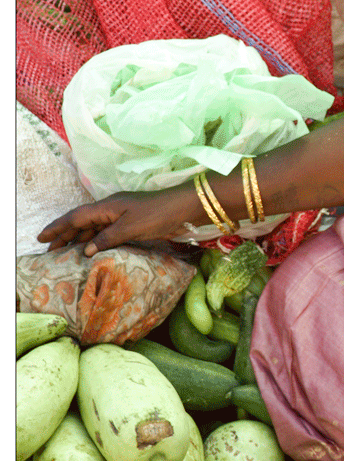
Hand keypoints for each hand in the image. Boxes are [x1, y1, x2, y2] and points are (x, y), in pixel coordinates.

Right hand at [36, 187, 198, 256]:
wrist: (186, 208)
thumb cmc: (158, 214)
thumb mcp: (130, 228)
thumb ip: (107, 238)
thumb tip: (86, 250)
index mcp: (107, 206)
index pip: (75, 217)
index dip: (58, 227)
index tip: (41, 238)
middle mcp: (111, 209)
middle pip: (82, 222)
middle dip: (64, 235)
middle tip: (49, 251)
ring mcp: (122, 215)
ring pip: (94, 227)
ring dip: (79, 239)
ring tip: (66, 253)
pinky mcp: (133, 222)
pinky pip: (107, 231)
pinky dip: (96, 240)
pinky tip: (93, 250)